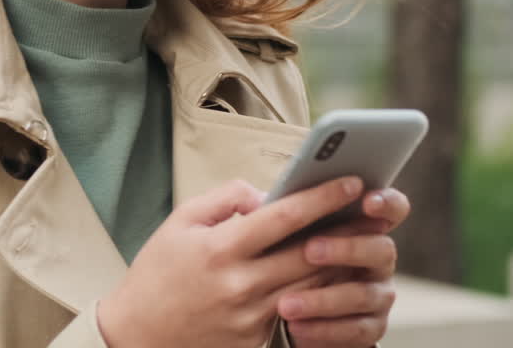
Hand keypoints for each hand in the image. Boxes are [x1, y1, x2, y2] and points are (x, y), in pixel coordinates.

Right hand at [97, 176, 364, 347]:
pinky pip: (295, 309)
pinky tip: (333, 272)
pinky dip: (317, 289)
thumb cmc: (157, 274)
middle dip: (347, 229)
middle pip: (310, 253)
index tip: (351, 180)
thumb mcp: (180, 223)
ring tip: (363, 237)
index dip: (322, 197)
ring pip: (311, 284)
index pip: (284, 217)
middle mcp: (240, 285)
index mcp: (220, 249)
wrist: (137, 338)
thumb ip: (225, 199)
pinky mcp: (255, 340)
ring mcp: (250, 317)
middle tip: (375, 209)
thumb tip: (265, 194)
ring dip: (340, 260)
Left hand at [277, 188, 410, 347]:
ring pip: (362, 294)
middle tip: (309, 250)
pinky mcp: (371, 328)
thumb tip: (260, 202)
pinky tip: (296, 327)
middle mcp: (378, 259)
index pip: (392, 208)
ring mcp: (378, 295)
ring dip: (324, 299)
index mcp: (365, 227)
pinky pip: (355, 330)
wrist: (292, 312)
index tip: (364, 199)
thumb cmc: (288, 260)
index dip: (386, 201)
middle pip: (382, 249)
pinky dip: (324, 329)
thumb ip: (285, 212)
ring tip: (286, 304)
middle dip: (347, 248)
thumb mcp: (288, 234)